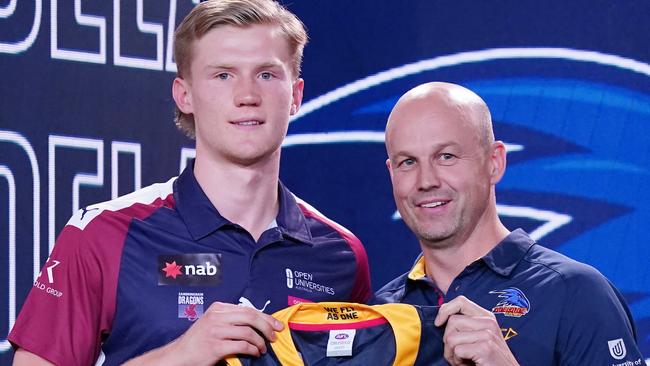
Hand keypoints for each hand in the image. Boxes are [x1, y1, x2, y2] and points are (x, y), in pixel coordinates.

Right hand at [124, 302, 282, 365]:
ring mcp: (216, 331)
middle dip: (267, 326)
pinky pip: (242, 346)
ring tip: (263, 348)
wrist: (179, 356)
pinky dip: (253, 350)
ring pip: (248, 332)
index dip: (265, 317)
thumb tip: (258, 321)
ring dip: (260, 341)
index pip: (248, 309)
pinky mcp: (216, 346)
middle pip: (251, 317)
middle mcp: (217, 317)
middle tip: (275, 335)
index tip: (276, 324)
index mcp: (218, 308)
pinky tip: (255, 353)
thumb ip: (230, 318)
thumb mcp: (212, 322)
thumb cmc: (198, 341)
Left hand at [434, 296, 518, 365]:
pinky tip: (468, 364)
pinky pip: (457, 350)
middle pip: (452, 321)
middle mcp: (489, 322)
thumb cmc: (489, 359)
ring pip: (451, 337)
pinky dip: (457, 361)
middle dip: (447, 340)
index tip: (438, 323)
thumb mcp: (479, 337)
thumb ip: (466, 325)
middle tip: (456, 353)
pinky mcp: (485, 348)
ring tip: (462, 360)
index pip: (460, 301)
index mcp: (487, 316)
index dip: (445, 310)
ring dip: (451, 353)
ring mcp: (488, 334)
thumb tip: (441, 319)